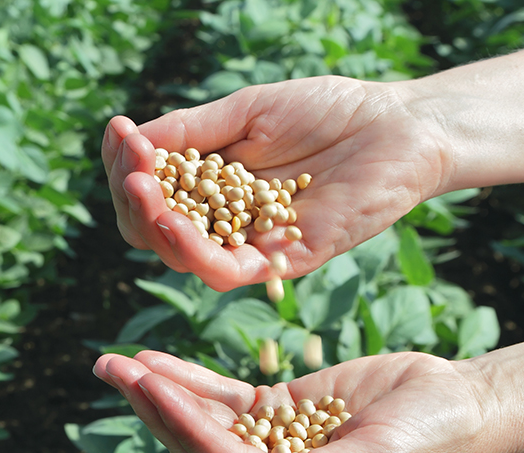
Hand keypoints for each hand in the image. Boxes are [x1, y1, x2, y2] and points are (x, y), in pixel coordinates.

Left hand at [91, 349, 496, 452]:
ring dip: (159, 391)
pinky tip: (152, 359)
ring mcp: (270, 445)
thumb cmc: (430, 436)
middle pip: (198, 445)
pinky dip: (188, 379)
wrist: (460, 405)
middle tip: (109, 367)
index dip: (185, 427)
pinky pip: (222, 398)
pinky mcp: (275, 412)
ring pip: (202, 420)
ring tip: (115, 361)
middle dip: (152, 405)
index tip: (150, 386)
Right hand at [101, 76, 450, 290]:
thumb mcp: (248, 110)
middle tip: (133, 166)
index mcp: (207, 185)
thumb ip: (192, 129)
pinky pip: (225, 271)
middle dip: (130, 198)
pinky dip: (193, 252)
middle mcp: (220, 220)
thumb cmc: (330, 111)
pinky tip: (175, 221)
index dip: (125, 167)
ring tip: (142, 189)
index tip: (120, 133)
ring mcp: (248, 242)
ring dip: (151, 224)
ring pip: (178, 254)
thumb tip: (129, 138)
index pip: (147, 191)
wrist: (402, 126)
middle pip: (149, 228)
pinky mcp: (281, 261)